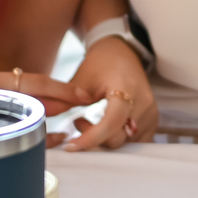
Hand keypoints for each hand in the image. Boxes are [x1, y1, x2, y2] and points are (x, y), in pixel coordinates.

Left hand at [58, 36, 156, 151]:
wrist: (123, 52)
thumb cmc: (102, 62)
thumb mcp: (81, 78)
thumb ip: (65, 99)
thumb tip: (45, 115)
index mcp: (127, 88)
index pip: (112, 121)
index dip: (91, 138)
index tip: (71, 146)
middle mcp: (143, 102)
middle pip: (118, 137)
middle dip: (94, 138)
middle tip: (78, 122)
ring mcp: (150, 113)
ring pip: (126, 143)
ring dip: (106, 140)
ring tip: (92, 122)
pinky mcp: (152, 120)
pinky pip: (135, 142)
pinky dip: (118, 139)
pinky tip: (107, 127)